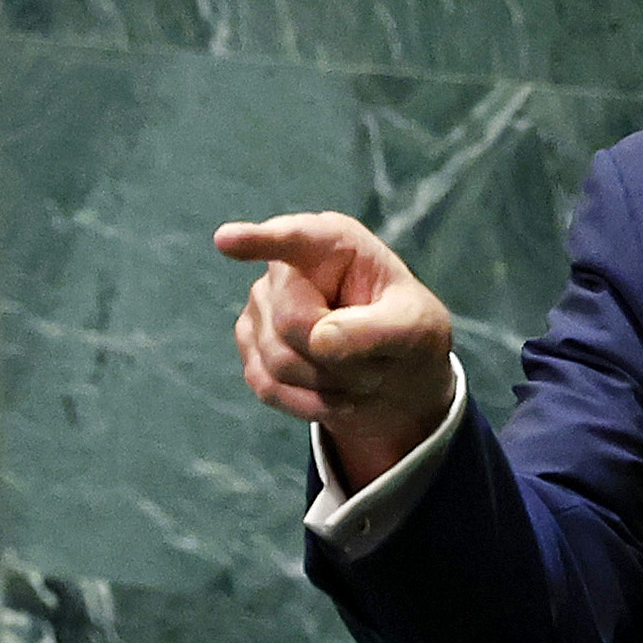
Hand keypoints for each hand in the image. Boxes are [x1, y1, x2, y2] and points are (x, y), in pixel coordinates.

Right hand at [217, 210, 459, 491]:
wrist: (394, 370)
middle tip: (377, 363)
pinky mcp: (250, 344)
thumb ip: (376, 330)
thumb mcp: (416, 329)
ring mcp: (261, 305)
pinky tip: (335, 397)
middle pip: (291, 322)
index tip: (227, 240)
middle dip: (338, 357)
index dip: (258, 240)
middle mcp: (286, 268)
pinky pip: (267, 386)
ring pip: (279, 361)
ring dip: (329, 384)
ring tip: (360, 375)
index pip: (292, 239)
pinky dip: (308, 403)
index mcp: (332, 243)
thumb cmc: (407, 331)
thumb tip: (319, 341)